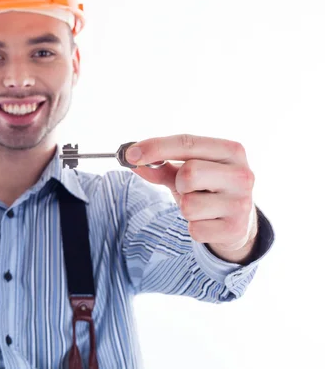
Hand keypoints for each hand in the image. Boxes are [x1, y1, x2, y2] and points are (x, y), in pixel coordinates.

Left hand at [125, 134, 257, 257]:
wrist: (238, 221)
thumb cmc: (207, 188)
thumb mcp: (185, 171)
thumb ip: (160, 165)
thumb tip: (131, 159)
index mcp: (231, 151)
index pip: (187, 142)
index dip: (156, 147)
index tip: (130, 153)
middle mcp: (242, 174)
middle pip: (189, 173)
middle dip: (178, 183)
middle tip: (186, 188)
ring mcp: (242, 203)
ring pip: (189, 205)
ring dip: (185, 207)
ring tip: (200, 205)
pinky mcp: (235, 229)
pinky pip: (194, 229)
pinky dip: (193, 227)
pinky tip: (207, 221)